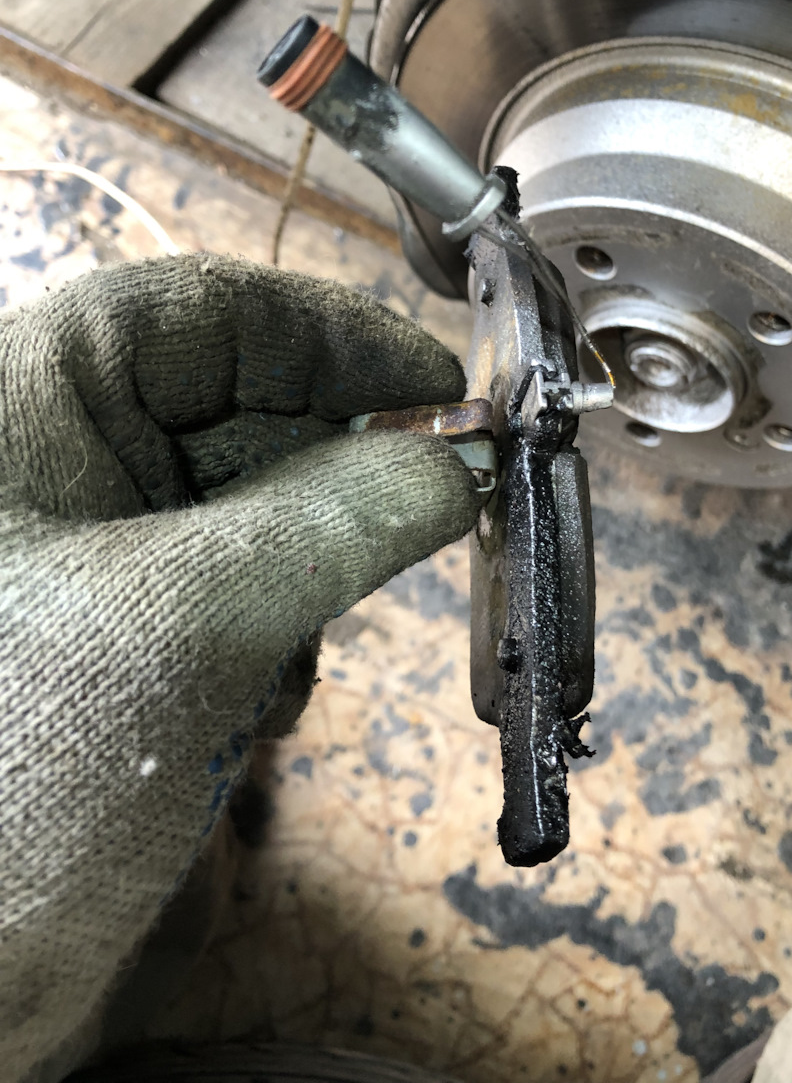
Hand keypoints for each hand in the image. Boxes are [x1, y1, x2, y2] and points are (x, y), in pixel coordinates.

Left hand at [0, 254, 478, 1081]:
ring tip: (298, 645)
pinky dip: (278, 622)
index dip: (335, 335)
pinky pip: (233, 583)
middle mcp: (53, 457)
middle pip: (238, 404)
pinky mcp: (116, 627)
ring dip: (312, 559)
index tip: (441, 383)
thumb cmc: (13, 770)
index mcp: (29, 402)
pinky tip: (261, 696)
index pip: (206, 313)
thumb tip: (456, 458)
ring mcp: (83, 547)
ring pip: (249, 502)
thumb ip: (339, 519)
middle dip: (337, 459)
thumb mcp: (196, 620)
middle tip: (437, 500)